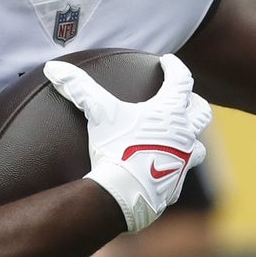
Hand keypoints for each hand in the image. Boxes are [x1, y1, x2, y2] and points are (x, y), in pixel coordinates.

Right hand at [45, 53, 210, 232]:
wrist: (125, 194)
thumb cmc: (116, 149)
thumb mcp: (99, 114)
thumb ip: (79, 88)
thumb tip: (54, 67)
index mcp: (170, 113)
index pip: (181, 80)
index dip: (175, 67)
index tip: (168, 61)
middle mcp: (184, 135)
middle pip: (201, 113)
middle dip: (194, 102)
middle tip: (186, 98)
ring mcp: (183, 162)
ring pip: (198, 147)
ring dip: (191, 139)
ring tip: (181, 137)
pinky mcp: (176, 186)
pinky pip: (180, 175)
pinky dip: (174, 169)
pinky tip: (163, 171)